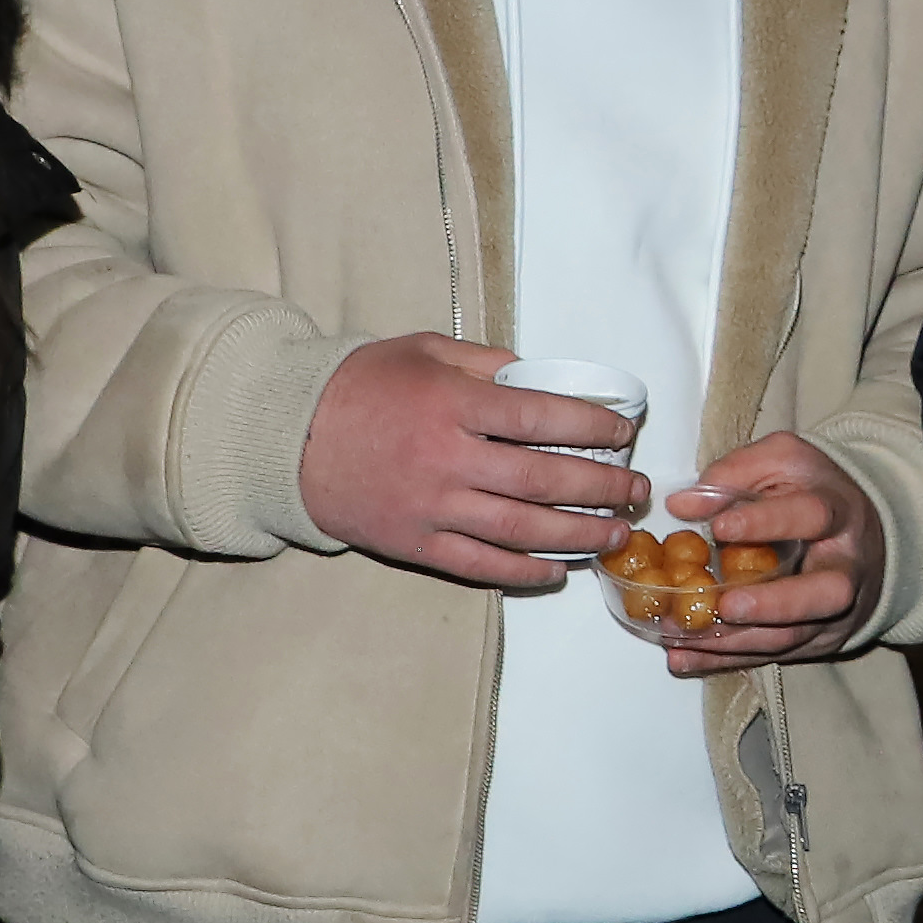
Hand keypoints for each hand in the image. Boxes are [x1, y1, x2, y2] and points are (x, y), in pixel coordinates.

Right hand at [297, 335, 650, 589]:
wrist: (286, 436)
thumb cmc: (359, 386)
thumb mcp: (425, 351)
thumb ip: (488, 363)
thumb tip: (545, 378)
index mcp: (452, 404)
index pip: (542, 417)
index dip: (593, 425)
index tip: (623, 431)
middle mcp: (448, 459)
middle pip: (543, 480)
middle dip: (602, 487)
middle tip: (636, 490)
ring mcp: (431, 508)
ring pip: (521, 530)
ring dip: (578, 536)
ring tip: (614, 534)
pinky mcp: (414, 544)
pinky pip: (480, 565)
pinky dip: (524, 571)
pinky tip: (557, 570)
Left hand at [641, 433, 887, 674]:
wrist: (863, 535)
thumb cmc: (814, 493)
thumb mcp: (783, 462)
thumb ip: (735, 473)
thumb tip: (682, 506)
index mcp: (838, 512)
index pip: (812, 516)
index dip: (769, 521)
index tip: (721, 526)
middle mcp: (845, 566)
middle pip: (827, 593)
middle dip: (775, 605)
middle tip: (726, 606)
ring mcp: (835, 611)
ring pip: (792, 636)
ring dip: (736, 641)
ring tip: (683, 635)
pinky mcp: (816, 641)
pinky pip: (771, 657)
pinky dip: (724, 661)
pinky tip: (684, 658)